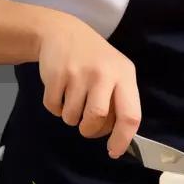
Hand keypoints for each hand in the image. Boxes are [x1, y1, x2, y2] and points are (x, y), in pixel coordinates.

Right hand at [36, 12, 141, 157]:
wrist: (63, 32)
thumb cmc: (95, 59)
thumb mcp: (116, 72)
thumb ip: (119, 100)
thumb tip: (118, 138)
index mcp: (124, 75)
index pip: (130, 115)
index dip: (122, 139)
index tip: (114, 151)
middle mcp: (103, 73)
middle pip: (97, 119)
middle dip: (89, 130)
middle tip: (86, 124)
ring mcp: (78, 73)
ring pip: (72, 117)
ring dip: (70, 116)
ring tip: (73, 98)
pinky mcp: (55, 75)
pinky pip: (53, 108)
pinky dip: (54, 107)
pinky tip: (60, 91)